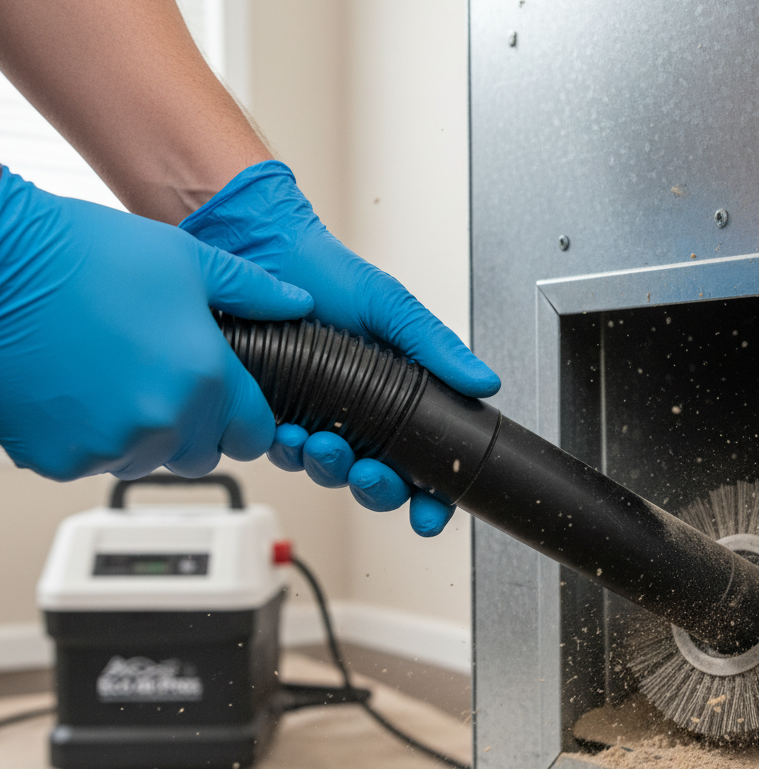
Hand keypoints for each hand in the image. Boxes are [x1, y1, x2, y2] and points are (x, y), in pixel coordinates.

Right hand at [0, 167, 311, 480]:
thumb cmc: (84, 254)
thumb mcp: (187, 259)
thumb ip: (253, 291)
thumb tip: (297, 302)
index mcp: (207, 381)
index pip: (255, 434)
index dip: (244, 416)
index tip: (228, 399)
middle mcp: (165, 423)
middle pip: (203, 453)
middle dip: (194, 426)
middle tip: (162, 378)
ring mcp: (111, 446)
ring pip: (148, 459)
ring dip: (141, 433)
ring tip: (113, 375)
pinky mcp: (62, 460)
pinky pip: (93, 463)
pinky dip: (89, 439)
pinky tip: (77, 390)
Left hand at [180, 160, 498, 534]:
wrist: (265, 254)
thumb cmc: (328, 274)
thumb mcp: (392, 310)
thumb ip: (438, 349)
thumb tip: (484, 383)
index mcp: (400, 399)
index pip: (427, 463)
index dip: (431, 497)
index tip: (429, 514)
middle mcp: (363, 417)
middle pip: (381, 483)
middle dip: (377, 488)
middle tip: (371, 472)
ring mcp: (321, 421)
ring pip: (334, 476)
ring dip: (331, 469)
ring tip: (324, 443)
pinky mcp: (280, 418)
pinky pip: (289, 457)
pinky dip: (292, 453)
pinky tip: (292, 432)